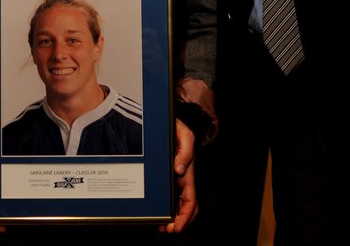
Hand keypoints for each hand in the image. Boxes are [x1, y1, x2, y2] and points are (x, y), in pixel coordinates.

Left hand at [160, 118, 197, 232]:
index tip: (176, 227)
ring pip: (178, 204)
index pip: (190, 200)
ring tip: (161, 225)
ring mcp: (175, 178)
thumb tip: (180, 169)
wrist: (171, 121)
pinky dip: (166, 207)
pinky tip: (158, 212)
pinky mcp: (167, 175)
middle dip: (178, 221)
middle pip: (186, 207)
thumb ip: (185, 151)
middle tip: (166, 229)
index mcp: (188, 171)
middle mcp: (183, 178)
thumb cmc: (179, 127)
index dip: (185, 216)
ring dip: (172, 217)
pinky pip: (169, 195)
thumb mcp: (184, 134)